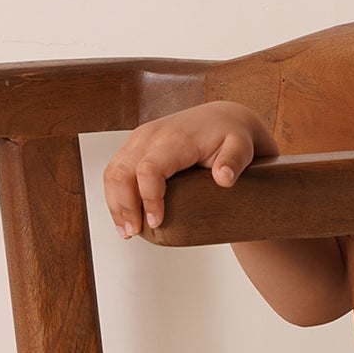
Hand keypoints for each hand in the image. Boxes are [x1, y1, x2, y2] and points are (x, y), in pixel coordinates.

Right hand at [102, 101, 273, 238]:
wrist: (221, 119)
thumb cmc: (230, 136)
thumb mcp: (241, 146)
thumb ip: (234, 160)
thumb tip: (224, 179)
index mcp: (174, 139)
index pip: (149, 169)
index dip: (148, 198)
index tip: (156, 222)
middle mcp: (151, 136)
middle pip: (123, 172)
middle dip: (124, 206)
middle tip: (134, 233)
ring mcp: (139, 140)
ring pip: (112, 172)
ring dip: (115, 204)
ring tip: (126, 231)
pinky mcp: (134, 146)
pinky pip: (114, 171)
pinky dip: (114, 196)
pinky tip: (123, 217)